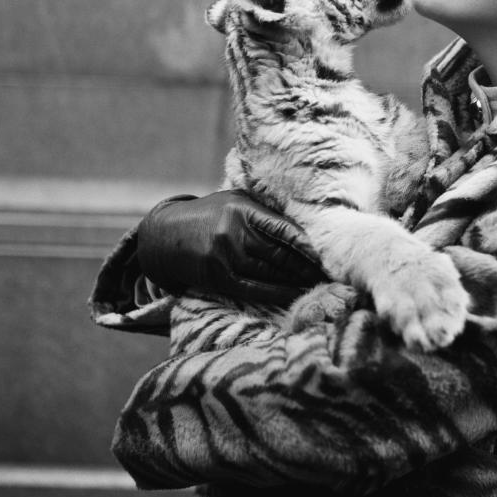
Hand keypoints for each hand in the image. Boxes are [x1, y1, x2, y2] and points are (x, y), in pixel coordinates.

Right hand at [135, 191, 326, 305]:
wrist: (164, 235)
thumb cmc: (210, 215)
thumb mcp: (235, 202)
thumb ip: (264, 211)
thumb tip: (304, 223)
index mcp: (242, 209)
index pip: (283, 227)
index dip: (307, 243)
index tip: (327, 252)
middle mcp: (234, 232)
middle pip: (280, 253)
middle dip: (307, 265)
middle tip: (332, 272)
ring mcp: (225, 257)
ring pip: (271, 273)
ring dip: (297, 281)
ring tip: (319, 284)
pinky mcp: (217, 278)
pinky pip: (254, 289)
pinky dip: (278, 293)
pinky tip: (295, 295)